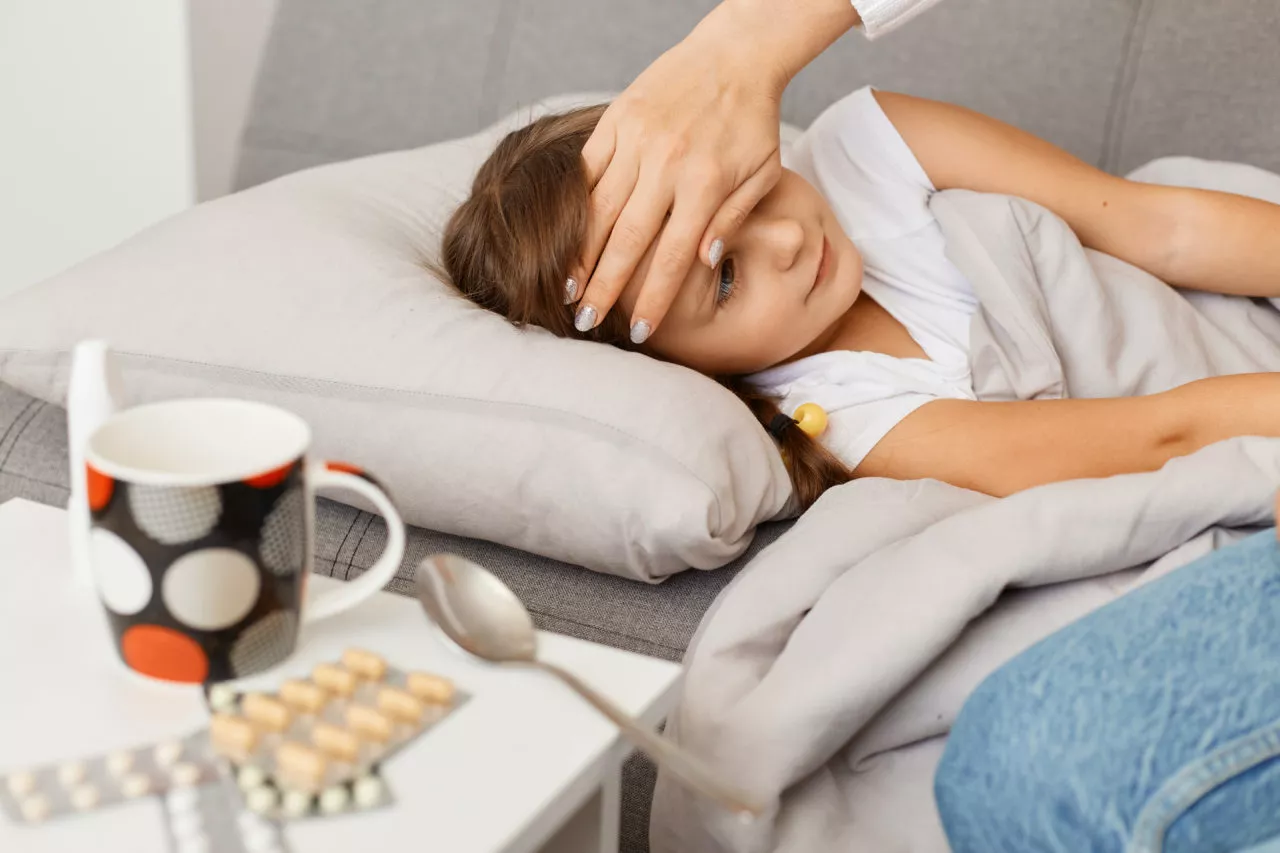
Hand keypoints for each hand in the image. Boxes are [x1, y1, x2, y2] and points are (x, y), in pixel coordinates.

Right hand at [571, 5, 788, 341]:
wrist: (734, 56)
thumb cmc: (752, 122)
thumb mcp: (762, 174)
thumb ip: (733, 219)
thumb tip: (705, 264)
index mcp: (705, 184)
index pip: (674, 257)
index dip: (654, 299)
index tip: (640, 333)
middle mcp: (666, 165)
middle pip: (627, 241)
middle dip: (605, 287)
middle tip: (585, 322)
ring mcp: (636, 140)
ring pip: (598, 208)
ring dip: (580, 254)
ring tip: (566, 289)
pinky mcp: (617, 120)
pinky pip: (586, 169)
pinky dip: (573, 206)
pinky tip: (563, 236)